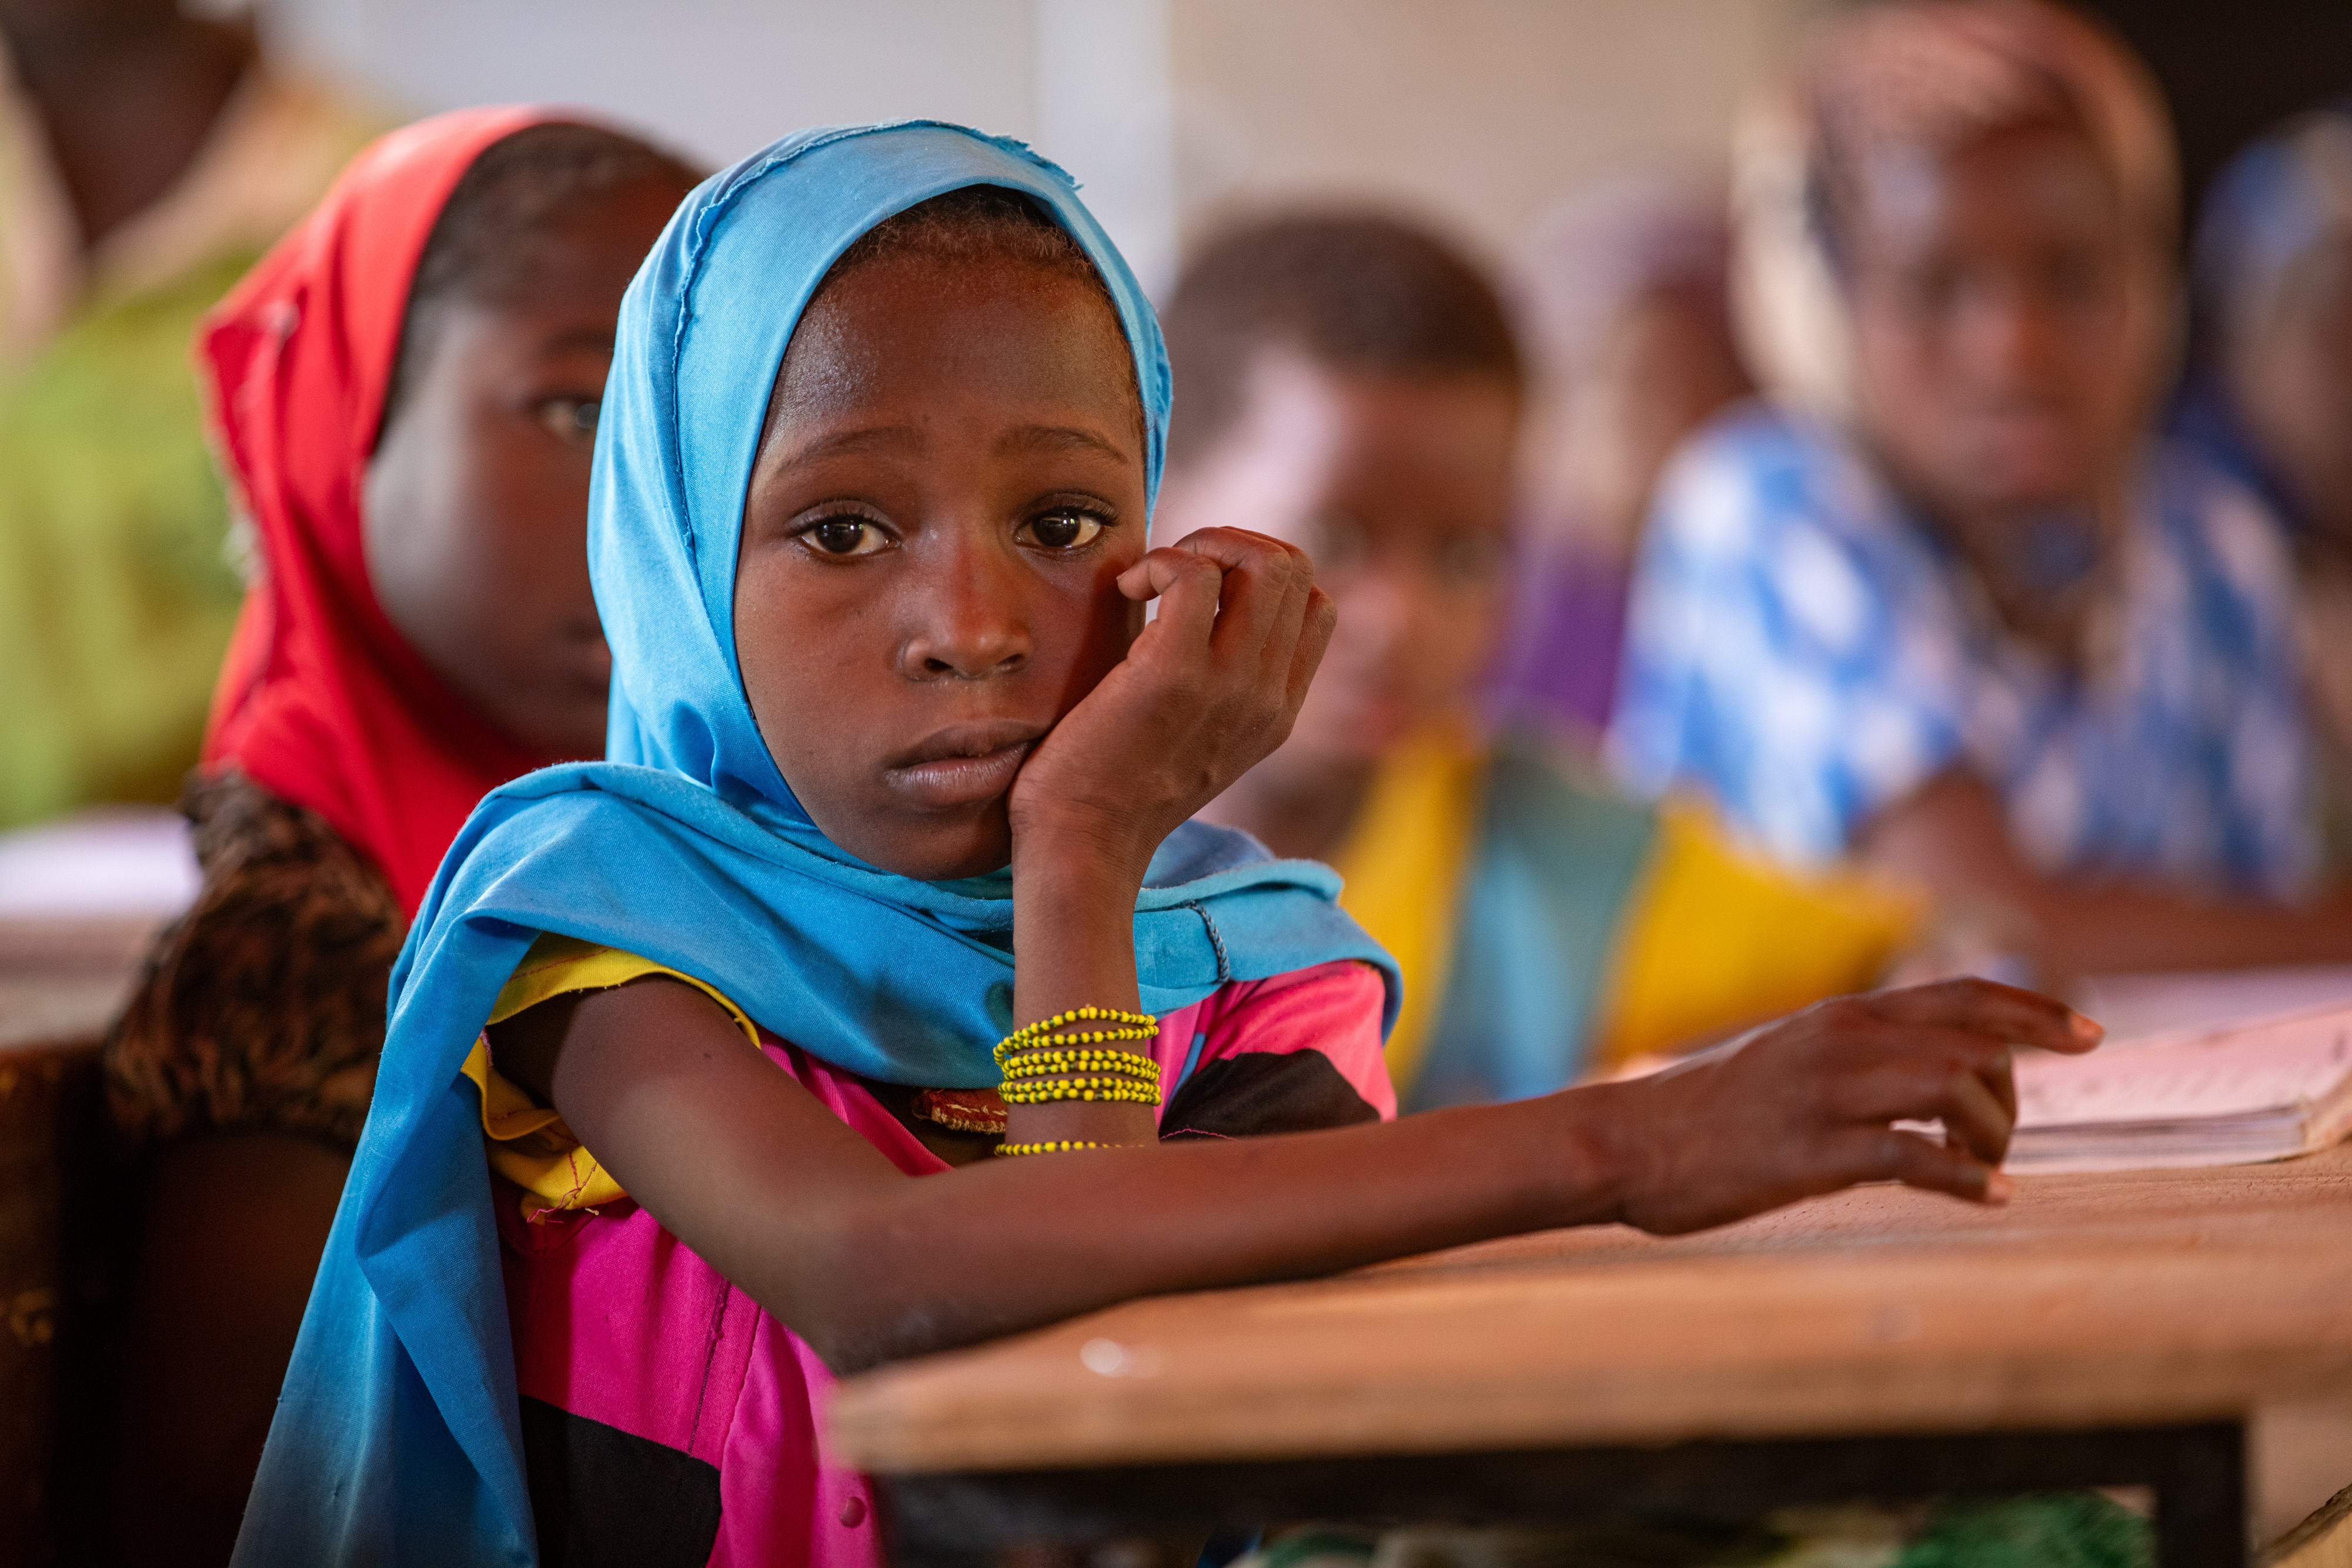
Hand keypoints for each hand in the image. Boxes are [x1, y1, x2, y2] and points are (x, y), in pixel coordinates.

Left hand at [1008, 527, 1334, 880]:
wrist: (1083, 848)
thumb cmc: (1114, 791)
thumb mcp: (1194, 740)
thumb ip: (1218, 687)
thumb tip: (1198, 610)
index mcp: (1277, 712)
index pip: (1316, 607)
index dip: (1262, 574)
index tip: (1202, 591)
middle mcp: (1268, 698)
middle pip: (1298, 571)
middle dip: (1235, 544)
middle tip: (1174, 572)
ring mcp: (1230, 686)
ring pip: (1266, 563)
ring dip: (1203, 545)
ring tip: (1153, 577)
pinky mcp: (1175, 673)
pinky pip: (1194, 573)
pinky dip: (1159, 562)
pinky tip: (1125, 591)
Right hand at [1596, 978, 2101, 1233]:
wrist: (1629, 1142)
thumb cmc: (1712, 1114)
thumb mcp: (1794, 1062)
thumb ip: (1862, 1058)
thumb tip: (1940, 1076)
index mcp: (1840, 1016)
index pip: (1961, 994)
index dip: (2033, 1010)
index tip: (2090, 1033)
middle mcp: (1840, 1041)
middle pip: (1971, 1045)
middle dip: (2018, 1091)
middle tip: (2010, 1139)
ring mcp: (1825, 1094)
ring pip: (1951, 1089)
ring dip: (1993, 1135)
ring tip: (1987, 1169)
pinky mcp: (1810, 1152)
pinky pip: (1913, 1157)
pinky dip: (1966, 1178)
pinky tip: (1988, 1196)